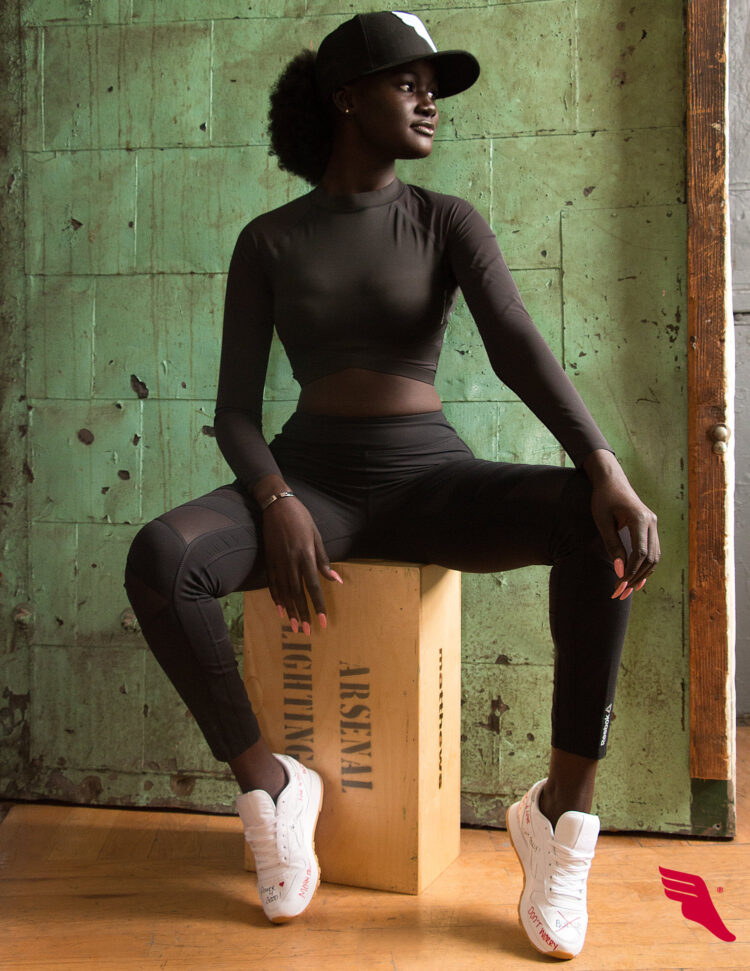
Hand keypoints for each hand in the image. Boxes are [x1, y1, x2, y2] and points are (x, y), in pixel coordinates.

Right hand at [261, 495, 341, 632]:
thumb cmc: (301, 518)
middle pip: (297, 594)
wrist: (276, 505)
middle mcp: (291, 562)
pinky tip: (280, 610)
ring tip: (294, 626)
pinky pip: (272, 584)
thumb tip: (336, 580)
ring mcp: (278, 562)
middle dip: (303, 614)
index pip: (313, 587)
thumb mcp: (316, 536)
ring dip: (290, 610)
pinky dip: (276, 598)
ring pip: (284, 592)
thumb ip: (324, 561)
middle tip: (307, 631)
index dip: (318, 606)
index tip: (322, 621)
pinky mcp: (269, 560)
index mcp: (306, 556)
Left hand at [583, 450, 660, 599]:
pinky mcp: (651, 527)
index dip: (631, 570)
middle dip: (637, 577)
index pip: (640, 552)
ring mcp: (654, 524)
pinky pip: (653, 550)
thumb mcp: (603, 522)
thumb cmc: (603, 499)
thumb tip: (620, 570)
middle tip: (621, 592)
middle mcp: (652, 522)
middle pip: (651, 558)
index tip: (619, 584)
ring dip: (643, 574)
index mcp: (639, 518)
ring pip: (655, 556)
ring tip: (628, 589)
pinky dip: (646, 566)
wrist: (611, 480)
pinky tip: (635, 578)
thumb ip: (612, 546)